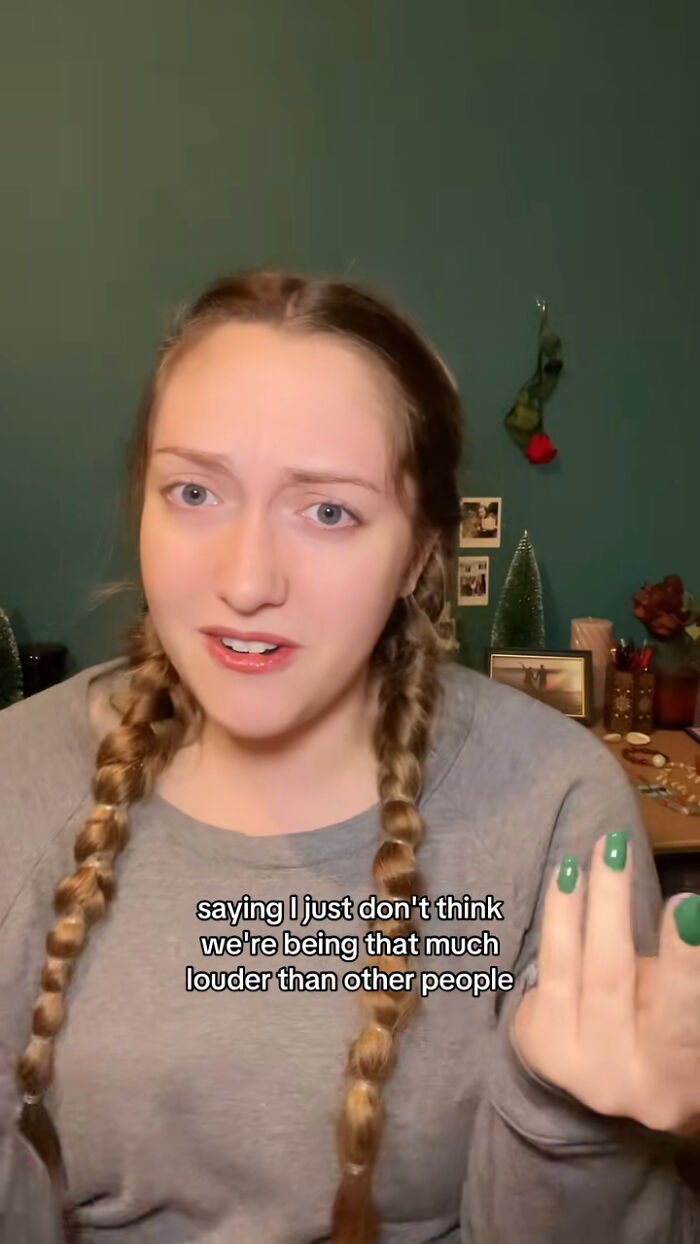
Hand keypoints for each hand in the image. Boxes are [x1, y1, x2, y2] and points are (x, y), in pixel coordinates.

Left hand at [512, 831, 699, 1135]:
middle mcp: (621, 1081)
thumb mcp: (682, 1016)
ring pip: (571, 968)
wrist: (611, 1081)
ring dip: (579, 901)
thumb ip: (681, 978)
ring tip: (592, 852)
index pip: (680, 1019)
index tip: (685, 904)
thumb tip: (686, 914)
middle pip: (612, 983)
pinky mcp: (538, 1041)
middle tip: (617, 850)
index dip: (682, 962)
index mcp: (674, 1077)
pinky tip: (566, 877)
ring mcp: (571, 1062)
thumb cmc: (666, 1035)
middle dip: (613, 910)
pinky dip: (559, 916)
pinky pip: (548, 966)